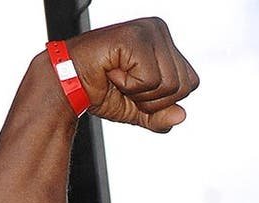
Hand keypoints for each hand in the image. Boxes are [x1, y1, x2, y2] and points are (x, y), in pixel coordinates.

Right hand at [60, 17, 198, 132]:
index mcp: (166, 43)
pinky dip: (130, 86)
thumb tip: (183, 115)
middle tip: (125, 85)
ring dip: (140, 93)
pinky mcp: (133, 37)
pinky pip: (151, 80)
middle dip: (153, 99)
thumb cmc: (102, 91)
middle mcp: (159, 29)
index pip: (191, 84)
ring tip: (118, 78)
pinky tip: (112, 72)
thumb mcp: (141, 111)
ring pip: (170, 84)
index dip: (164, 99)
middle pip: (184, 86)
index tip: (136, 89)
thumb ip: (164, 117)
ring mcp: (147, 30)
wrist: (67, 86)